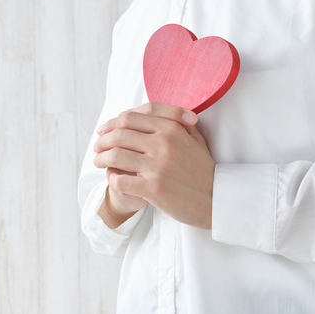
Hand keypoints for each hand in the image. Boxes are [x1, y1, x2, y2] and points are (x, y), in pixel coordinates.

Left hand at [93, 102, 215, 228]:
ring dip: (101, 158)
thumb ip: (177, 124)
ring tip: (97, 161)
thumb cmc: (204, 170)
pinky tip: (111, 179)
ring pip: (115, 156)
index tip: (103, 131)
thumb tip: (152, 113)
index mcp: (171, 129)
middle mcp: (163, 144)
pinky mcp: (153, 188)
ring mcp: (157, 166)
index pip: (130, 118)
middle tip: (97, 147)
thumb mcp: (195, 140)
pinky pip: (120, 180)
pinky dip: (111, 179)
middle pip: (119, 135)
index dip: (111, 123)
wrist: (217, 200)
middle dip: (102, 141)